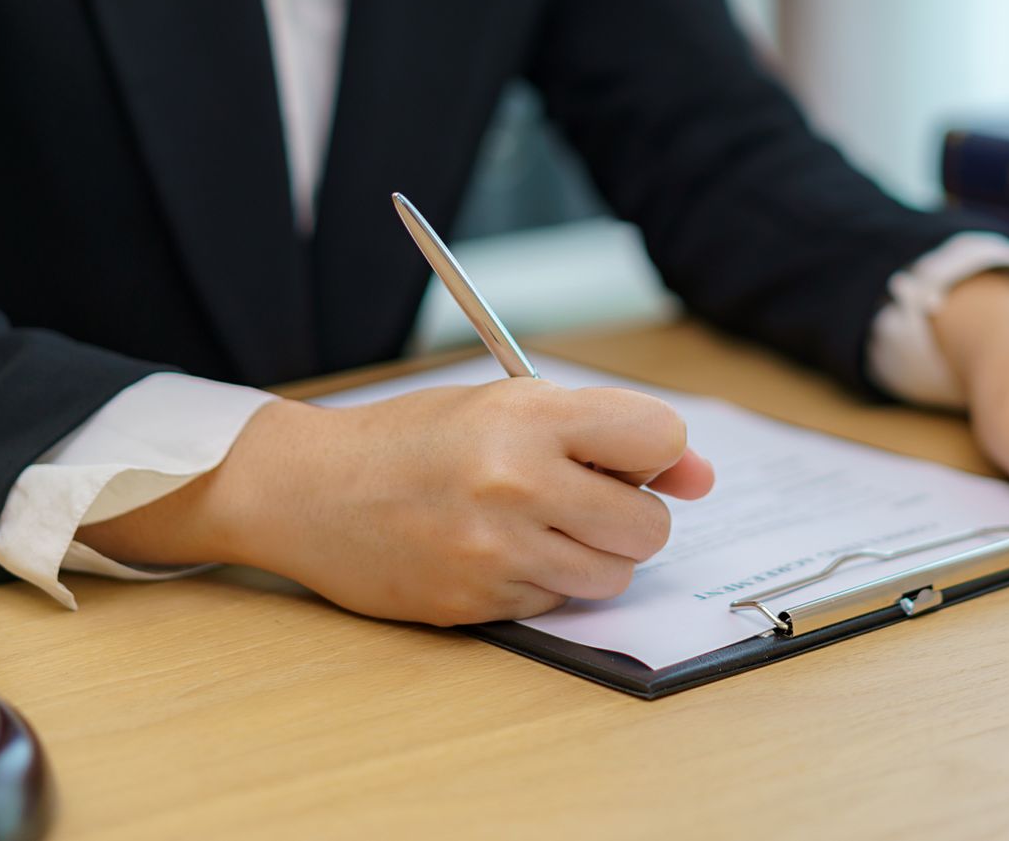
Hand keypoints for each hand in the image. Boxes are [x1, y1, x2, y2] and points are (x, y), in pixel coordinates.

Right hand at [78, 379, 715, 625]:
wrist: (308, 490)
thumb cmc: (412, 439)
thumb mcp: (505, 405)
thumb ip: (603, 433)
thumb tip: (699, 473)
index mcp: (527, 417)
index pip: (658, 439)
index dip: (661, 452)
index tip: (638, 457)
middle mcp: (517, 484)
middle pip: (650, 525)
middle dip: (633, 515)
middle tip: (586, 497)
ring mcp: (497, 552)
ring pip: (613, 574)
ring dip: (595, 554)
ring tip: (542, 524)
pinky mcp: (478, 603)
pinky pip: (558, 603)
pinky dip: (546, 582)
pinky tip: (501, 552)